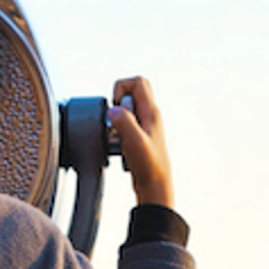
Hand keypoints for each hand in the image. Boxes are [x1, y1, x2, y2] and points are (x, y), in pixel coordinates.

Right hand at [107, 76, 173, 208]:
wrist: (155, 187)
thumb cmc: (149, 167)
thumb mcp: (135, 142)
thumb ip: (124, 123)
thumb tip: (113, 110)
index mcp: (151, 112)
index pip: (138, 82)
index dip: (121, 88)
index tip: (116, 107)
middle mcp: (149, 116)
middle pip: (131, 92)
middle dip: (117, 103)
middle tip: (116, 121)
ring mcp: (144, 126)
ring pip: (125, 111)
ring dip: (116, 122)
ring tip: (120, 140)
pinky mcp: (138, 137)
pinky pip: (123, 126)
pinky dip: (117, 135)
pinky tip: (121, 149)